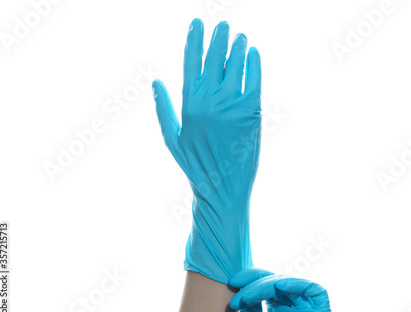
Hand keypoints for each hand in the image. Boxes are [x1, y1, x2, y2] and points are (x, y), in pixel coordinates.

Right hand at [152, 19, 261, 283]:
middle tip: (224, 25)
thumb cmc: (195, 166)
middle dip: (219, 38)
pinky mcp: (252, 112)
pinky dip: (254, 64)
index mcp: (189, 104)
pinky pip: (254, 80)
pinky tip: (253, 53)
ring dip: (238, 48)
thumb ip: (163, 108)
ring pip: (236, 66)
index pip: (191, 62)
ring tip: (240, 37)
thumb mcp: (172, 139)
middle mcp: (210, 100)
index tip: (198, 23)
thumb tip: (156, 81)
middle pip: (215, 59)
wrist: (223, 188)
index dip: (194, 39)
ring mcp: (233, 105)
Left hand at [229, 268, 332, 311]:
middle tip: (235, 285)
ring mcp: (306, 307)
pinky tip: (279, 286)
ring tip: (246, 297)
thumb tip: (244, 297)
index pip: (263, 285)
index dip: (248, 280)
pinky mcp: (321, 310)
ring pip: (287, 283)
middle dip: (254, 279)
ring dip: (265, 285)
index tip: (231, 282)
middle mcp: (291, 306)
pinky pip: (312, 290)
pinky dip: (295, 284)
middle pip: (274, 281)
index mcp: (277, 310)